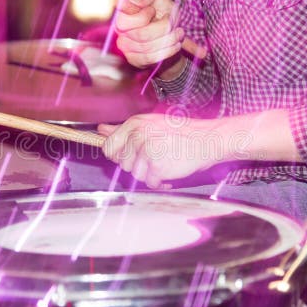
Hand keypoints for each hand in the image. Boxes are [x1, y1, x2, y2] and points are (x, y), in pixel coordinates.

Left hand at [98, 113, 229, 188]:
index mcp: (134, 124)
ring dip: (150, 174)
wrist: (206, 140)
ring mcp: (147, 151)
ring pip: (135, 175)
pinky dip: (160, 181)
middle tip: (157, 155)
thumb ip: (122, 130)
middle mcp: (138, 135)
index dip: (119, 156)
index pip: (109, 147)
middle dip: (138, 165)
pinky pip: (150, 183)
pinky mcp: (156, 166)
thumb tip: (100, 130)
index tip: (132, 155)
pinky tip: (170, 169)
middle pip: (123, 164)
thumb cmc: (180, 133)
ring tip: (165, 161)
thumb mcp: (149, 124)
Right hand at [115, 0, 185, 76]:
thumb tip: (132, 1)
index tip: (153, 10)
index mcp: (122, 15)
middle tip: (172, 21)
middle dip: (163, 28)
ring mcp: (126, 48)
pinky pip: (152, 58)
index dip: (143, 16)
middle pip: (141, 35)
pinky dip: (168, 50)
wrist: (169, 33)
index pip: (124, 21)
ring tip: (179, 33)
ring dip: (169, 39)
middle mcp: (121, 33)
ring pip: (149, 47)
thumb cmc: (162, 13)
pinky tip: (176, 44)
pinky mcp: (136, 60)